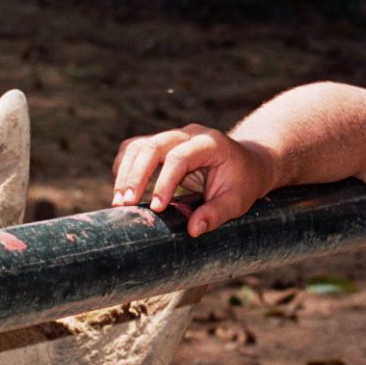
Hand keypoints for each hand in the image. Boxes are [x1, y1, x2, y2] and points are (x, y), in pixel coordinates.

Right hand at [111, 124, 274, 236]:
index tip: (157, 208)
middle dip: (136, 176)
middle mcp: (188, 134)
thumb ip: (217, 214)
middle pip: (153, 146)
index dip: (164, 182)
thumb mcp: (238, 201)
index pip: (179, 157)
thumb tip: (193, 230)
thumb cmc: (243, 183)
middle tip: (125, 204)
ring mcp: (173, 136)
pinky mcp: (162, 145)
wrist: (246, 163)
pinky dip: (125, 167)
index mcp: (210, 143)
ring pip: (139, 146)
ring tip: (119, 203)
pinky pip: (135, 149)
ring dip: (125, 173)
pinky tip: (120, 190)